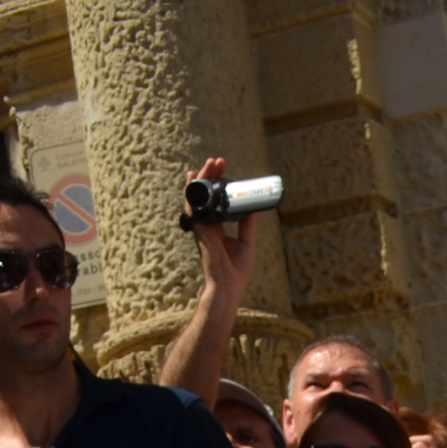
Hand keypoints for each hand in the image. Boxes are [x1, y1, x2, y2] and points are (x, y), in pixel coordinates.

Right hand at [184, 156, 256, 302]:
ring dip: (202, 178)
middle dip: (210, 176)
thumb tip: (253, 208)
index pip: (215, 201)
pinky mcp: (200, 230)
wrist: (228, 286)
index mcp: (218, 228)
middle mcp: (208, 225)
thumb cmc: (236, 272)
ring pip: (198, 197)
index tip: (224, 171)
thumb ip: (247, 226)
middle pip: (205, 195)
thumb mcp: (247, 244)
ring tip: (209, 163)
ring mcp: (202, 227)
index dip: (218, 185)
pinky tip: (195, 178)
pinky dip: (193, 191)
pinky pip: (193, 206)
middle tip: (218, 161)